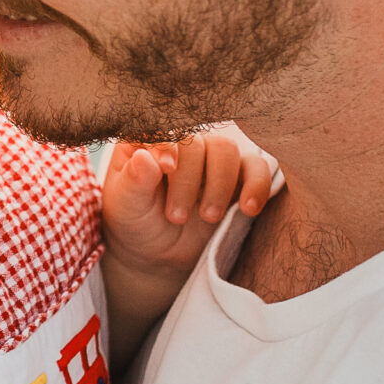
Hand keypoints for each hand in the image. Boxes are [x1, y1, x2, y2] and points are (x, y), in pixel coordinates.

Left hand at [101, 121, 275, 281]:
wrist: (160, 254)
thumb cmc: (136, 223)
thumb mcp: (126, 207)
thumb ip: (133, 181)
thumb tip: (144, 157)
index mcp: (147, 142)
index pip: (162, 129)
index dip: (168, 146)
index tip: (167, 170)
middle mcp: (181, 143)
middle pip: (197, 141)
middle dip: (189, 180)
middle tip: (176, 216)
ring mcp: (211, 158)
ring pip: (226, 150)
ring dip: (220, 183)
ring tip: (208, 216)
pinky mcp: (238, 176)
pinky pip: (257, 168)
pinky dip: (257, 184)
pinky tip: (247, 207)